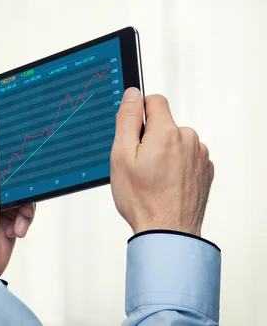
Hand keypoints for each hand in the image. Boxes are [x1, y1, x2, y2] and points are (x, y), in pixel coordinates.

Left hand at [0, 133, 35, 276]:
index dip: (1, 151)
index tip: (15, 151)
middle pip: (10, 173)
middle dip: (19, 186)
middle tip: (19, 197)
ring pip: (21, 192)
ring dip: (24, 208)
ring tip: (16, 222)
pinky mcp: (8, 217)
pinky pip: (25, 210)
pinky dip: (24, 221)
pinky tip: (16, 231)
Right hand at [110, 88, 214, 235]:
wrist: (168, 232)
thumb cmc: (142, 200)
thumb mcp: (121, 156)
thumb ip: (127, 119)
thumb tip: (133, 94)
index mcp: (167, 132)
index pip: (154, 100)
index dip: (138, 115)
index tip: (132, 136)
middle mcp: (189, 139)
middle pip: (164, 123)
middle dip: (149, 137)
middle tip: (138, 164)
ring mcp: (200, 155)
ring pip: (175, 140)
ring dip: (163, 152)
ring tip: (153, 178)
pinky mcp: (205, 170)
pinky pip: (186, 156)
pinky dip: (175, 165)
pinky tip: (165, 184)